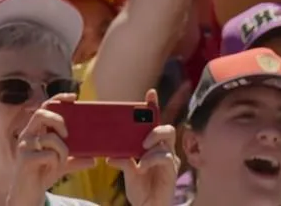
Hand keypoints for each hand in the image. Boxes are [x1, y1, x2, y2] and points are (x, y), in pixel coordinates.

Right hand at [8, 94, 95, 205]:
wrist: (27, 194)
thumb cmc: (41, 174)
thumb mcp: (61, 165)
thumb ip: (75, 160)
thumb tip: (94, 159)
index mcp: (35, 132)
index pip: (44, 108)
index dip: (57, 99)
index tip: (73, 97)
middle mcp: (27, 135)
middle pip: (42, 114)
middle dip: (58, 121)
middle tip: (67, 134)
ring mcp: (25, 146)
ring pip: (50, 139)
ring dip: (62, 152)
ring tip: (59, 162)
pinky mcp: (25, 159)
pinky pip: (49, 156)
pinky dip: (56, 163)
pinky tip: (50, 170)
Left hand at [110, 91, 179, 205]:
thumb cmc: (139, 187)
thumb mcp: (127, 170)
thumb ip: (121, 160)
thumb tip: (109, 156)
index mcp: (150, 145)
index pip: (154, 122)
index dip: (153, 107)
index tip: (150, 93)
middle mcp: (162, 150)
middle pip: (166, 129)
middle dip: (155, 127)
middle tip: (143, 137)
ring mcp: (169, 160)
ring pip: (166, 142)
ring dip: (152, 144)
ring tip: (141, 152)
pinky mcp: (172, 172)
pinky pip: (166, 158)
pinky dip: (152, 159)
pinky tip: (142, 165)